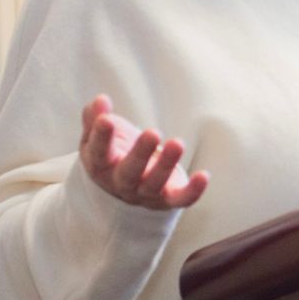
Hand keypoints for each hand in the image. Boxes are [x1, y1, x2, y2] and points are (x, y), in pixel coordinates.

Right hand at [77, 96, 207, 209]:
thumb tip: (100, 100)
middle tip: (153, 133)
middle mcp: (122, 183)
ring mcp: (146, 193)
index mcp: (102, 166)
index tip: (106, 119)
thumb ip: (94, 119)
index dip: (101, 138)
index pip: (99, 154)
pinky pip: (181, 199)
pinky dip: (193, 191)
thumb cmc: (111, 153)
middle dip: (141, 153)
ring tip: (177, 143)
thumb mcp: (96, 137)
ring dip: (167, 165)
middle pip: (129, 172)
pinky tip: (204, 175)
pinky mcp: (168, 199)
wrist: (125, 188)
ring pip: (156, 183)